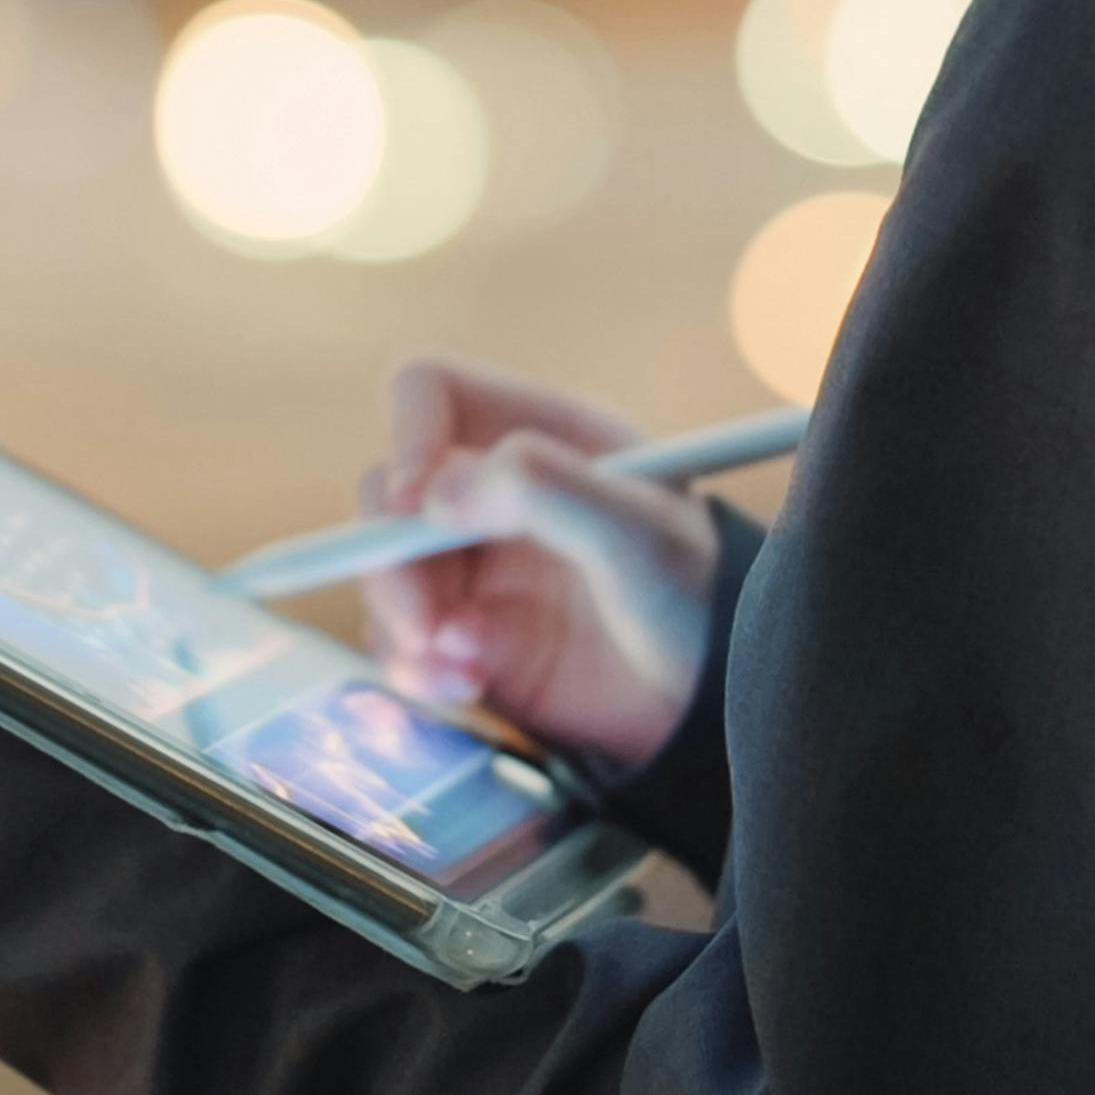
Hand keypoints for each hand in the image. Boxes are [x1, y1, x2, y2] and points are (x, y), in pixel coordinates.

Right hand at [355, 355, 720, 771]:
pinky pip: (400, 640)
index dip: (410, 436)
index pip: (431, 392)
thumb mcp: (637, 533)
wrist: (710, 702)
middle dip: (393, 561)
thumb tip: (437, 490)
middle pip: (389, 492)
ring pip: (384, 571)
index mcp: (540, 434)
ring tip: (463, 667)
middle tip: (429, 623)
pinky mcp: (466, 634)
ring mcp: (475, 564)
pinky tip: (464, 686)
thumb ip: (546, 488)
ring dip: (404, 623)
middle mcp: (495, 492)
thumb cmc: (695, 597)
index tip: (420, 507)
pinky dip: (416, 668)